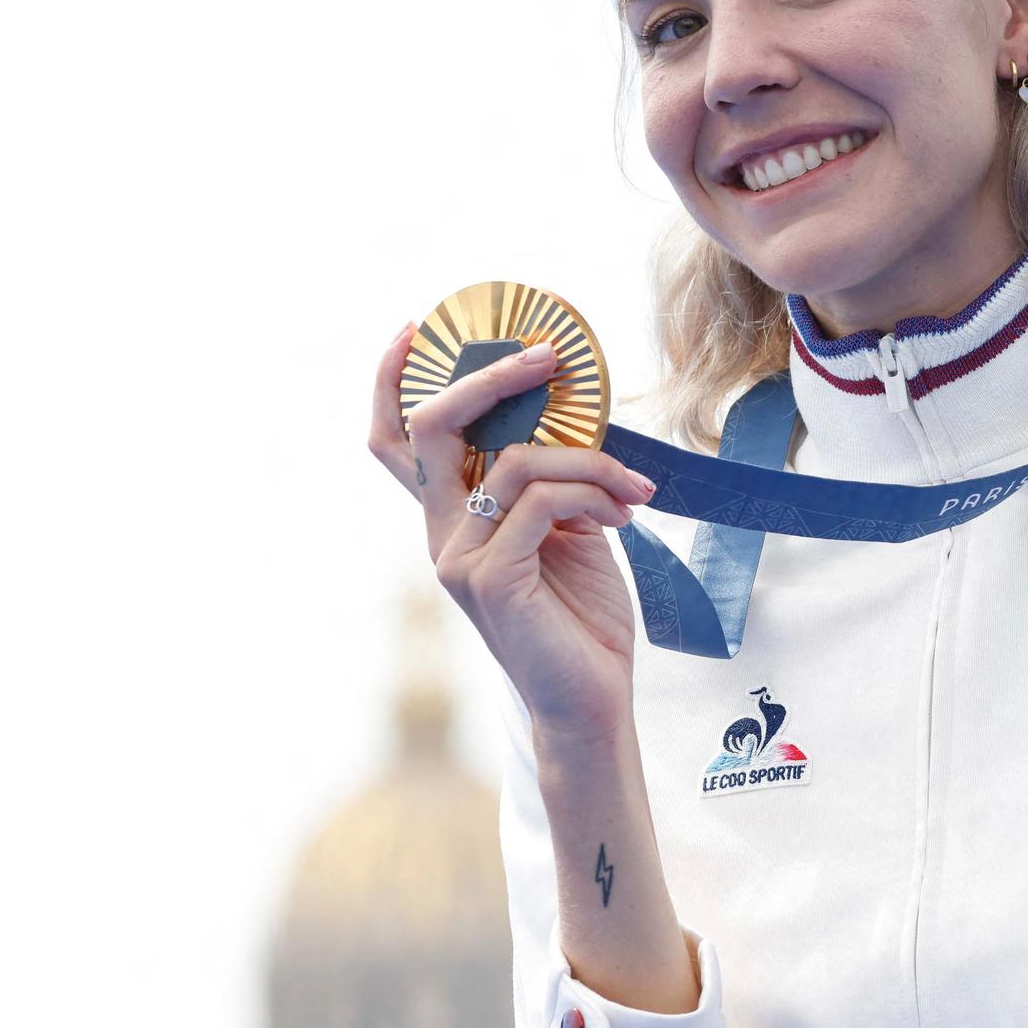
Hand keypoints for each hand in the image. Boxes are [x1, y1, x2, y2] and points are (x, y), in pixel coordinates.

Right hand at [367, 323, 658, 745]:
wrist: (592, 701)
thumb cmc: (582, 618)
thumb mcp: (568, 531)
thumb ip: (550, 482)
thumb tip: (572, 419)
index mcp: (453, 519)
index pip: (396, 443)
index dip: (392, 381)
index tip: (418, 327)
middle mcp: (442, 535)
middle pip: (430, 429)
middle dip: (490, 377)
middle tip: (549, 355)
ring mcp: (459, 558)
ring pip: (514, 460)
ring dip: (590, 459)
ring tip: (635, 488)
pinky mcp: (491, 579)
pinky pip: (540, 501)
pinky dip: (591, 493)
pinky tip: (626, 513)